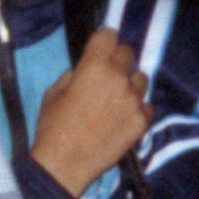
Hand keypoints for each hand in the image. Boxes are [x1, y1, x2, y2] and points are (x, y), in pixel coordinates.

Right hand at [31, 29, 151, 196]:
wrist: (66, 164)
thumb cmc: (52, 126)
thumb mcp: (53, 93)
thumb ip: (74, 74)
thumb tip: (87, 68)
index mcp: (93, 67)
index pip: (109, 35)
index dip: (102, 41)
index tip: (99, 49)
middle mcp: (119, 78)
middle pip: (127, 53)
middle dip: (116, 61)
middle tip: (104, 76)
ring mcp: (135, 99)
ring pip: (141, 78)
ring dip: (129, 84)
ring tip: (115, 99)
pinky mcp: (143, 119)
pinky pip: (146, 104)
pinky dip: (136, 108)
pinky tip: (121, 118)